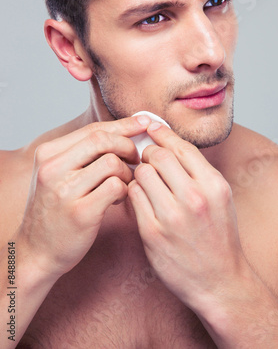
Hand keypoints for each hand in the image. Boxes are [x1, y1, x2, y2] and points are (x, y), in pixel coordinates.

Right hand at [18, 115, 150, 278]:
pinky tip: (118, 198)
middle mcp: (52, 168)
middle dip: (128, 146)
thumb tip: (125, 129)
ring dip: (127, 172)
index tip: (145, 122)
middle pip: (103, 139)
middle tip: (136, 159)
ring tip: (123, 183)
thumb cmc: (55, 209)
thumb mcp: (58, 174)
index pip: (93, 129)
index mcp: (48, 153)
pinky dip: (125, 190)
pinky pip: (116, 187)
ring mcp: (65, 191)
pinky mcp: (80, 212)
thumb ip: (82, 153)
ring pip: (112, 162)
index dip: (123, 125)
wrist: (36, 251)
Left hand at [128, 122, 246, 310]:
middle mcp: (194, 198)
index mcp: (214, 185)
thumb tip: (170, 143)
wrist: (220, 282)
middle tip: (147, 159)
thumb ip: (198, 171)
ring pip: (142, 173)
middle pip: (158, 156)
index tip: (152, 127)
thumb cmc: (219, 236)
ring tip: (145, 181)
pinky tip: (141, 198)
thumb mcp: (220, 197)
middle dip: (149, 153)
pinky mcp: (153, 233)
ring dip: (140, 173)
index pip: (182, 147)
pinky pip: (133, 196)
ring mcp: (172, 216)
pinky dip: (134, 192)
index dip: (163, 134)